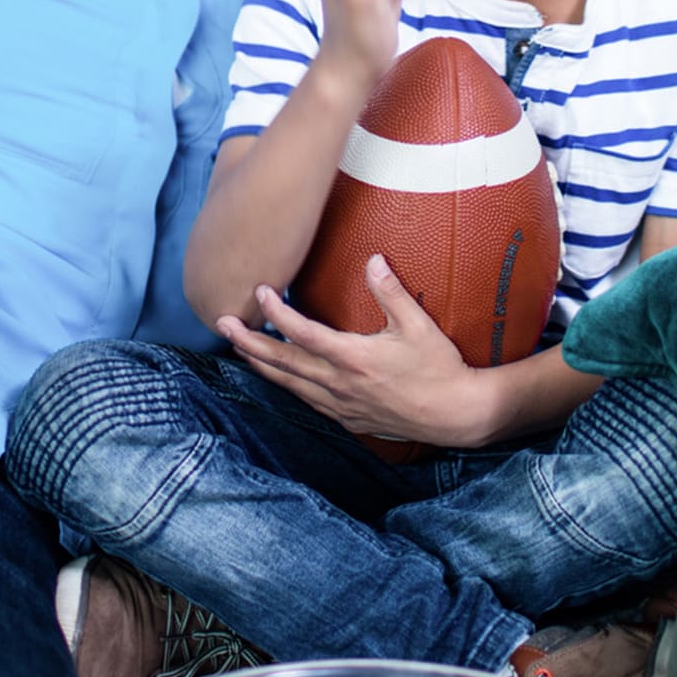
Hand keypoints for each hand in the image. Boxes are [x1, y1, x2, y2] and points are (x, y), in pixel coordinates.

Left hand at [216, 256, 492, 451]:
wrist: (455, 414)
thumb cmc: (439, 368)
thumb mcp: (418, 326)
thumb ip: (391, 291)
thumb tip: (373, 259)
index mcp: (353, 358)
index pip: (302, 333)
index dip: (276, 312)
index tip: (260, 291)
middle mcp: (339, 384)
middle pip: (282, 362)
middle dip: (249, 341)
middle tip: (222, 322)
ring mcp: (340, 404)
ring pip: (288, 384)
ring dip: (260, 364)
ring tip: (239, 347)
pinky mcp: (346, 418)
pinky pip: (305, 400)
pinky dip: (285, 384)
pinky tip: (277, 375)